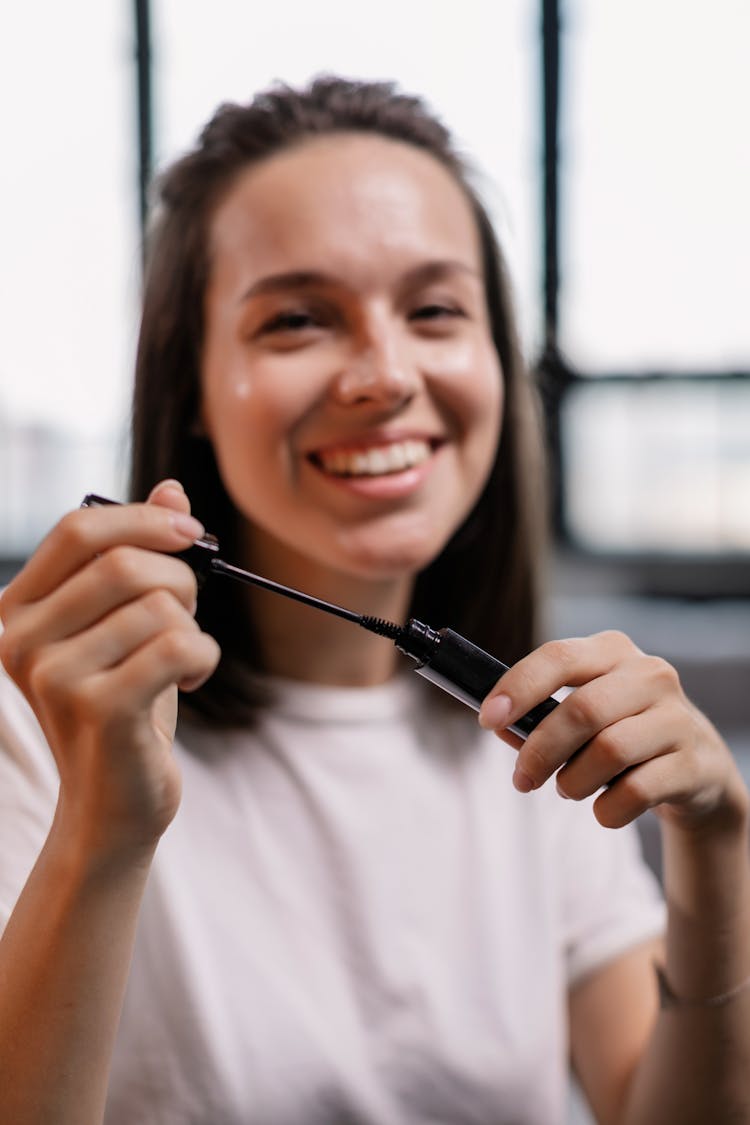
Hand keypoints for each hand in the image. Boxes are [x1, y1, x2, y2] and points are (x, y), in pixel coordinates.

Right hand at [0, 481, 220, 862]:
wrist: (112, 805)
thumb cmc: (123, 706)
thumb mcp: (126, 626)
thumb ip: (139, 557)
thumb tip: (171, 490)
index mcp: (18, 611)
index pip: (78, 530)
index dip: (141, 519)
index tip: (191, 532)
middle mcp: (22, 641)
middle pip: (125, 564)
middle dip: (180, 581)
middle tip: (188, 615)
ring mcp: (54, 676)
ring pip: (159, 606)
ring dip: (193, 629)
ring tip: (181, 663)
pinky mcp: (97, 709)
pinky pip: (178, 646)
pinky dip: (204, 657)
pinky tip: (191, 680)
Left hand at [478, 630, 748, 832]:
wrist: (697, 770)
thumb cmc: (621, 733)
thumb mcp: (581, 716)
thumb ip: (536, 717)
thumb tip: (497, 724)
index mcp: (612, 651)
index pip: (559, 657)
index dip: (519, 687)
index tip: (486, 718)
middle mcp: (650, 674)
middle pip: (582, 710)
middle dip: (540, 751)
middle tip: (522, 780)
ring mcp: (678, 717)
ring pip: (608, 751)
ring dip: (573, 782)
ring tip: (569, 788)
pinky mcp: (695, 763)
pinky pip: (636, 792)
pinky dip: (607, 809)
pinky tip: (605, 808)